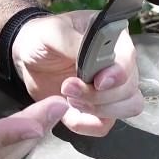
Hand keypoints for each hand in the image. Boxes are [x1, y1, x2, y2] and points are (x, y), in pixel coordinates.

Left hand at [12, 10, 145, 135]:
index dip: (119, 73)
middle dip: (99, 95)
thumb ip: (73, 42)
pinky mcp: (99, 109)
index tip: (98, 82)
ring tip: (68, 97)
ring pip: (127, 108)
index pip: (129, 58)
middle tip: (67, 87)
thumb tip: (95, 56)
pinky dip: (86, 124)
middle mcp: (120, 64)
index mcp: (114, 39)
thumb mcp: (53, 33)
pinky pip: (104, 125)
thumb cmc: (43, 37)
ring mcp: (112, 89)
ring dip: (97, 109)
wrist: (29, 58)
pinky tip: (67, 113)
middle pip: (130, 89)